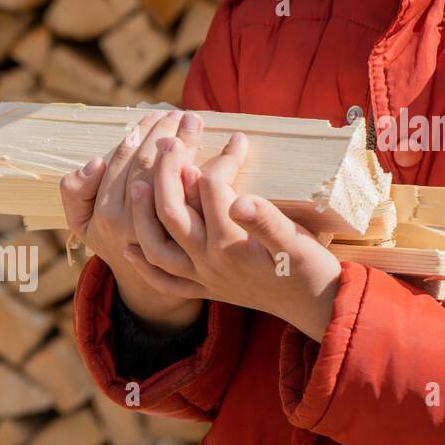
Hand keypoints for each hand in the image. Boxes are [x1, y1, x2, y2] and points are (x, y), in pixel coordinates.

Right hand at [60, 110, 204, 332]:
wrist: (150, 287)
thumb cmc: (116, 242)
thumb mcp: (82, 224)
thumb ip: (74, 193)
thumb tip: (94, 162)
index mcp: (106, 215)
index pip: (122, 162)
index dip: (138, 134)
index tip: (151, 115)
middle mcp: (133, 226)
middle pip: (149, 165)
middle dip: (164, 132)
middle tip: (178, 114)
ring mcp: (164, 235)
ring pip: (175, 179)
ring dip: (186, 144)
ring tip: (194, 123)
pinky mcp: (193, 242)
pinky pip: (199, 200)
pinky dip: (208, 172)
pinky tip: (219, 152)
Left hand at [125, 129, 342, 341]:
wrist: (315, 306)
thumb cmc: (308, 268)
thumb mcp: (296, 241)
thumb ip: (266, 221)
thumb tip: (240, 200)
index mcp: (232, 245)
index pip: (213, 189)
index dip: (223, 158)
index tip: (237, 138)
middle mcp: (209, 263)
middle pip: (172, 213)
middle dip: (167, 172)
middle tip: (170, 142)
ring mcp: (202, 278)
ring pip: (157, 246)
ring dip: (143, 215)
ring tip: (137, 183)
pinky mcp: (203, 290)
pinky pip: (164, 281)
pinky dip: (145, 265)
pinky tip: (130, 247)